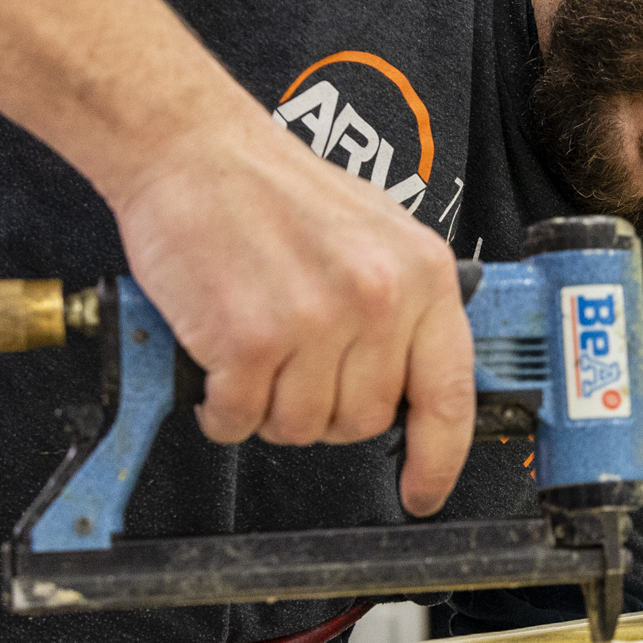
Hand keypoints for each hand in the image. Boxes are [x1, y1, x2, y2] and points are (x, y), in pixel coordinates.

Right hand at [106, 114, 474, 515]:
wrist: (193, 150)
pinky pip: (238, 421)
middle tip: (292, 365)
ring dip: (267, 407)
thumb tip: (412, 389)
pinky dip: (219, 407)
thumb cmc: (274, 192)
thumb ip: (402, 308)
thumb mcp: (375, 237)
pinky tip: (216, 363)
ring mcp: (314, 321)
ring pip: (300, 428)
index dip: (438, 460)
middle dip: (324, 410)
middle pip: (364, 422)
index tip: (423, 492)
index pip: (449, 395)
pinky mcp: (248, 339)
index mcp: (420, 275)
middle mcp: (377, 299)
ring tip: (253, 351)